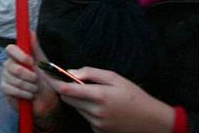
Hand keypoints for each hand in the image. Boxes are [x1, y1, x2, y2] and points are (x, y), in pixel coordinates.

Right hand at [0, 31, 59, 119]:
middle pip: (13, 67)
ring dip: (29, 87)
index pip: (10, 49)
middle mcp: (8, 64)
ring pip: (14, 80)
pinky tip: (29, 95)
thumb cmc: (45, 81)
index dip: (20, 55)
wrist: (46, 101)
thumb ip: (35, 48)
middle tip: (36, 80)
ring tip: (34, 89)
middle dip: (28, 76)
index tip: (31, 62)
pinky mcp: (4, 89)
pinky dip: (24, 94)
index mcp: (17, 56)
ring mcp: (5, 76)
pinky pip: (11, 89)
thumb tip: (31, 31)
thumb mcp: (43, 63)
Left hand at [45, 67, 174, 132]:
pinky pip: (85, 117)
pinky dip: (87, 110)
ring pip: (75, 107)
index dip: (53, 81)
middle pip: (67, 99)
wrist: (153, 122)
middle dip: (66, 89)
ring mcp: (97, 124)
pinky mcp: (98, 131)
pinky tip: (102, 107)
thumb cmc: (135, 96)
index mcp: (99, 96)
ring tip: (95, 94)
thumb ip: (91, 73)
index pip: (66, 90)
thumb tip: (70, 72)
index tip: (46, 73)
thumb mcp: (115, 77)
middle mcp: (95, 112)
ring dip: (77, 99)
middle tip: (75, 81)